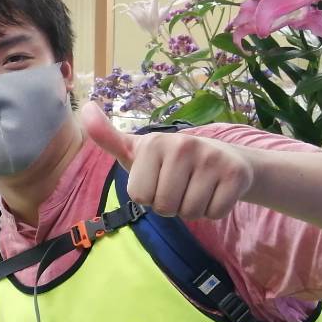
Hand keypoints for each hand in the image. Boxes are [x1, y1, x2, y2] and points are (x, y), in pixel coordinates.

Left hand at [81, 102, 253, 220]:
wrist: (226, 158)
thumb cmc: (170, 161)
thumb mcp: (136, 151)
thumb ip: (108, 137)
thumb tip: (85, 108)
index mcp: (154, 142)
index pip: (139, 196)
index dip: (148, 196)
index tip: (158, 179)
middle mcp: (184, 145)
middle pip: (164, 206)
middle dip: (170, 205)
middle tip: (180, 186)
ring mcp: (212, 158)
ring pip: (189, 212)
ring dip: (191, 209)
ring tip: (197, 188)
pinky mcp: (236, 174)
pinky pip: (214, 214)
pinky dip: (213, 212)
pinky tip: (215, 192)